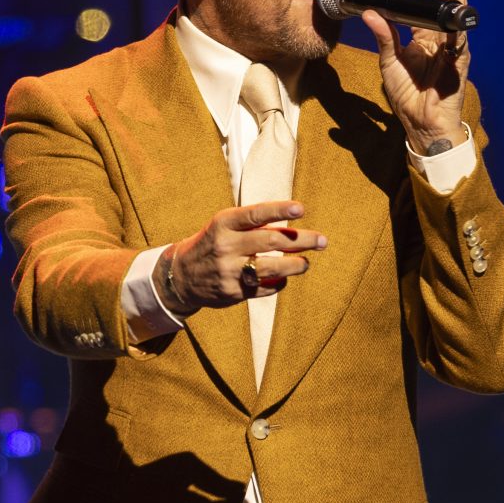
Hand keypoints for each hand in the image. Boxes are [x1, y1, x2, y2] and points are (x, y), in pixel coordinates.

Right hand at [164, 201, 327, 313]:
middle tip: (322, 240)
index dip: (280, 210)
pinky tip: (284, 278)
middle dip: (301, 240)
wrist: (181, 275)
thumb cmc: (213, 243)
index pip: (255, 213)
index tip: (301, 209)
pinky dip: (277, 283)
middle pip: (271, 241)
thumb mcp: (224, 226)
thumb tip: (292, 222)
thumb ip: (253, 224)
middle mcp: (226, 246)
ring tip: (306, 263)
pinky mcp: (233, 293)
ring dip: (295, 265)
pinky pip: (263, 288)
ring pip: (270, 268)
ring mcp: (229, 271)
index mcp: (223, 223)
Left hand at [357, 0, 471, 155]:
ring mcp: (451, 42)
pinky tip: (455, 4)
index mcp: (418, 33)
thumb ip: (383, 38)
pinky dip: (455, 24)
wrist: (424, 124)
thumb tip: (369, 13)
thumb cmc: (408, 96)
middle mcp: (436, 32)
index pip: (407, 1)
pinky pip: (458, 38)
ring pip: (453, 5)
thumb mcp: (389, 64)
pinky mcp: (461, 58)